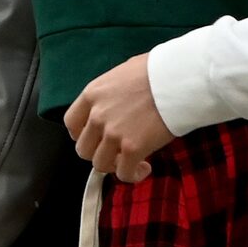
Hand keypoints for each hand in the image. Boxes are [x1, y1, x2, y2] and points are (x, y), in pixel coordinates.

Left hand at [63, 54, 173, 183]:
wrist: (176, 79)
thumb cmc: (155, 71)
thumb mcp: (121, 74)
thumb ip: (110, 94)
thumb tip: (115, 103)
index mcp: (92, 94)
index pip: (71, 123)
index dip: (81, 135)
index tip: (95, 138)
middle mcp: (97, 116)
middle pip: (83, 148)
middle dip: (99, 152)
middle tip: (116, 150)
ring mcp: (113, 134)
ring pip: (100, 164)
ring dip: (115, 165)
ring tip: (131, 160)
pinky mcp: (132, 149)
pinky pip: (124, 173)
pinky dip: (133, 175)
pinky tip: (144, 167)